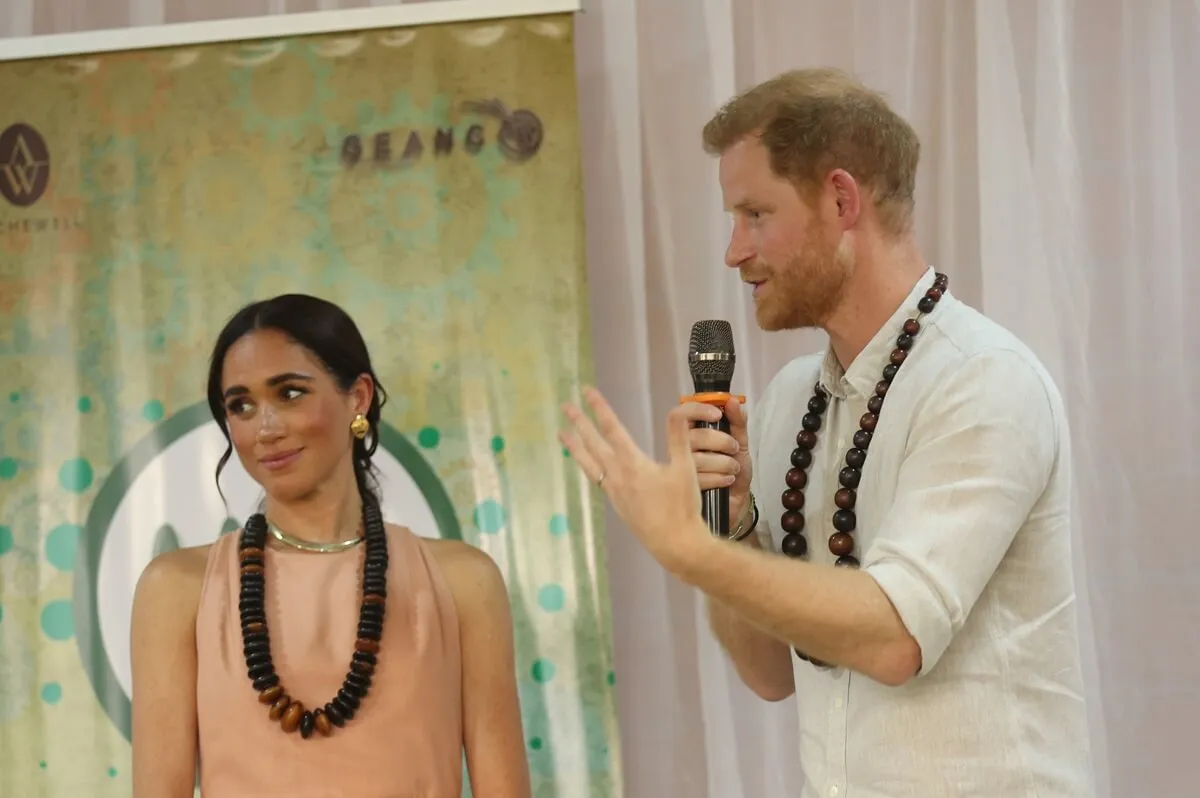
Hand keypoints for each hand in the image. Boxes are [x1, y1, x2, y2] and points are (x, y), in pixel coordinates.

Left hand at [558, 386, 707, 569]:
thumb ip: (678, 438)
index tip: (587, 392)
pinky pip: (595, 479)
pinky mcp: (616, 504)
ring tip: (562, 434)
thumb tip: (677, 409)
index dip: (600, 408)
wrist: (675, 544)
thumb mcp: (685, 469)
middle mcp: (617, 476)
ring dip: (575, 447)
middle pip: (593, 444)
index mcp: (633, 464)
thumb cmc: (682, 507)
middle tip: (566, 406)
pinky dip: (587, 466)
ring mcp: (614, 492)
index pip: (612, 429)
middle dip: (580, 423)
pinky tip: (587, 464)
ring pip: (589, 463)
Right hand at [680, 398, 751, 527]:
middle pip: (692, 436)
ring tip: (734, 468)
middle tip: (734, 448)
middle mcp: (681, 449)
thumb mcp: (741, 442)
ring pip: (697, 459)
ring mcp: (681, 469)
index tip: (717, 414)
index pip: (679, 415)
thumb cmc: (734, 468)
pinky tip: (727, 480)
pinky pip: (700, 478)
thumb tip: (732, 401)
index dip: (696, 410)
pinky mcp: (686, 488)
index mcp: (691, 434)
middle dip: (720, 440)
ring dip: (723, 462)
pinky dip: (720, 477)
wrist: (739, 500)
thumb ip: (737, 421)